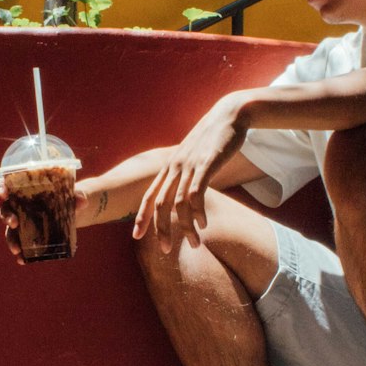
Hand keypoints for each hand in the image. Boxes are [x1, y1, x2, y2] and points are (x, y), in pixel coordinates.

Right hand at [0, 176, 99, 257]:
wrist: (75, 210)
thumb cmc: (69, 196)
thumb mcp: (74, 194)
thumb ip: (78, 196)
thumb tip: (83, 202)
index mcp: (25, 189)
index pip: (6, 184)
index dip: (1, 187)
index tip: (3, 193)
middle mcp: (20, 205)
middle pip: (5, 209)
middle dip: (6, 216)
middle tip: (14, 223)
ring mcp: (23, 221)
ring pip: (10, 230)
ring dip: (11, 240)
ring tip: (17, 250)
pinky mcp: (29, 235)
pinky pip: (21, 244)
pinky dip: (20, 254)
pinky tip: (22, 260)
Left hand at [136, 95, 246, 250]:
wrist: (229, 115)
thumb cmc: (212, 139)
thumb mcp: (193, 157)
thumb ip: (186, 174)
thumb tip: (185, 193)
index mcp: (169, 167)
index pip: (150, 196)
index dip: (142, 217)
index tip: (136, 236)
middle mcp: (174, 168)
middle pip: (161, 204)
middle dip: (161, 230)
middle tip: (166, 250)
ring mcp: (189, 166)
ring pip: (179, 204)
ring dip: (186, 228)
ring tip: (195, 244)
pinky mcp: (205, 164)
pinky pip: (196, 193)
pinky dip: (198, 212)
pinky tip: (203, 224)